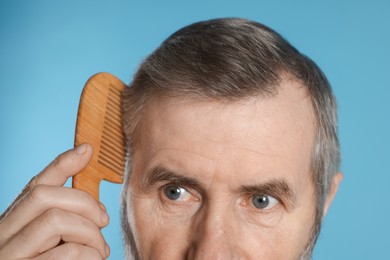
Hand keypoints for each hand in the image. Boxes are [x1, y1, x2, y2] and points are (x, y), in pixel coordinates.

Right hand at [0, 144, 109, 258]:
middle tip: (103, 220)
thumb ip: (67, 218)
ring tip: (101, 250)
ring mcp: (12, 254)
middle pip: (43, 195)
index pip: (34, 185)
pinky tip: (94, 259)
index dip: (61, 164)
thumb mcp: (52, 241)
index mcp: (12, 223)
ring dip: (90, 232)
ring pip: (54, 220)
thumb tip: (97, 204)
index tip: (87, 149)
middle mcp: (4, 234)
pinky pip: (67, 253)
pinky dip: (89, 253)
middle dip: (84, 202)